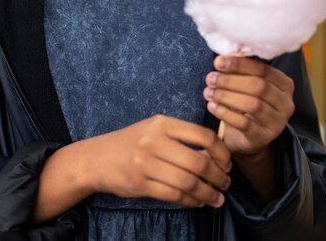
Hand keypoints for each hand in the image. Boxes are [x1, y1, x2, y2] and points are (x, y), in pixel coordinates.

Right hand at [84, 114, 231, 208]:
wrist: (98, 158)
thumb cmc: (132, 143)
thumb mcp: (155, 130)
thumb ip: (181, 139)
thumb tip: (215, 157)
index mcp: (162, 123)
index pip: (202, 135)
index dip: (221, 152)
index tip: (228, 163)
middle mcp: (155, 141)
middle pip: (198, 162)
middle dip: (218, 176)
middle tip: (226, 183)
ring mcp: (146, 163)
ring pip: (188, 182)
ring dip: (208, 193)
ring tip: (217, 198)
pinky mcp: (141, 184)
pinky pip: (174, 196)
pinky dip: (191, 201)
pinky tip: (198, 201)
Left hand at [203, 55, 294, 157]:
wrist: (247, 137)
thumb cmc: (246, 103)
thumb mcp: (247, 85)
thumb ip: (240, 72)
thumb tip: (222, 60)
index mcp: (284, 84)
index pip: (263, 70)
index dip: (239, 64)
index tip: (218, 62)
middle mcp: (285, 103)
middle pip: (259, 86)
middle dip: (231, 81)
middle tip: (210, 79)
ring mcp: (276, 123)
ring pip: (252, 104)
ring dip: (226, 96)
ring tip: (208, 92)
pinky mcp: (263, 137)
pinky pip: (244, 123)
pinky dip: (225, 113)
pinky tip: (212, 106)